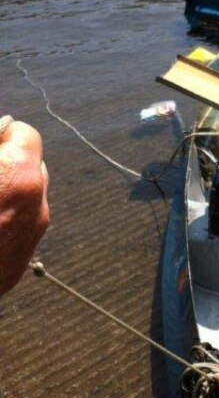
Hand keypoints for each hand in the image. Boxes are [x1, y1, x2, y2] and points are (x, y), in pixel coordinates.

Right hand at [0, 118, 48, 294]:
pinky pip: (18, 229)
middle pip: (32, 166)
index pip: (26, 133)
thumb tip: (0, 131)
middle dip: (8, 163)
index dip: (3, 134)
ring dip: (8, 192)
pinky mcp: (18, 265)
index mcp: (19, 174)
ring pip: (27, 200)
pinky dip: (3, 221)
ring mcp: (31, 237)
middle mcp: (35, 204)